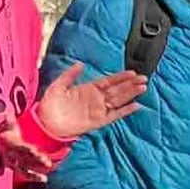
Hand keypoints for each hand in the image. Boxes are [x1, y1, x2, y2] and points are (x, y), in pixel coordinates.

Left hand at [32, 68, 148, 141]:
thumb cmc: (49, 105)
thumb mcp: (58, 86)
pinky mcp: (98, 121)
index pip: (109, 81)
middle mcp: (96, 99)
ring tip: (142, 88)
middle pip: (118, 90)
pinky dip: (125, 111)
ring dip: (131, 94)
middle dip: (131, 84)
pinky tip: (135, 106)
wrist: (46, 124)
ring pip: (119, 100)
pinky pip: (115, 115)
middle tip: (144, 78)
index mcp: (88, 89)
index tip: (132, 72)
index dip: (121, 77)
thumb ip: (70, 75)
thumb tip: (80, 64)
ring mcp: (98, 110)